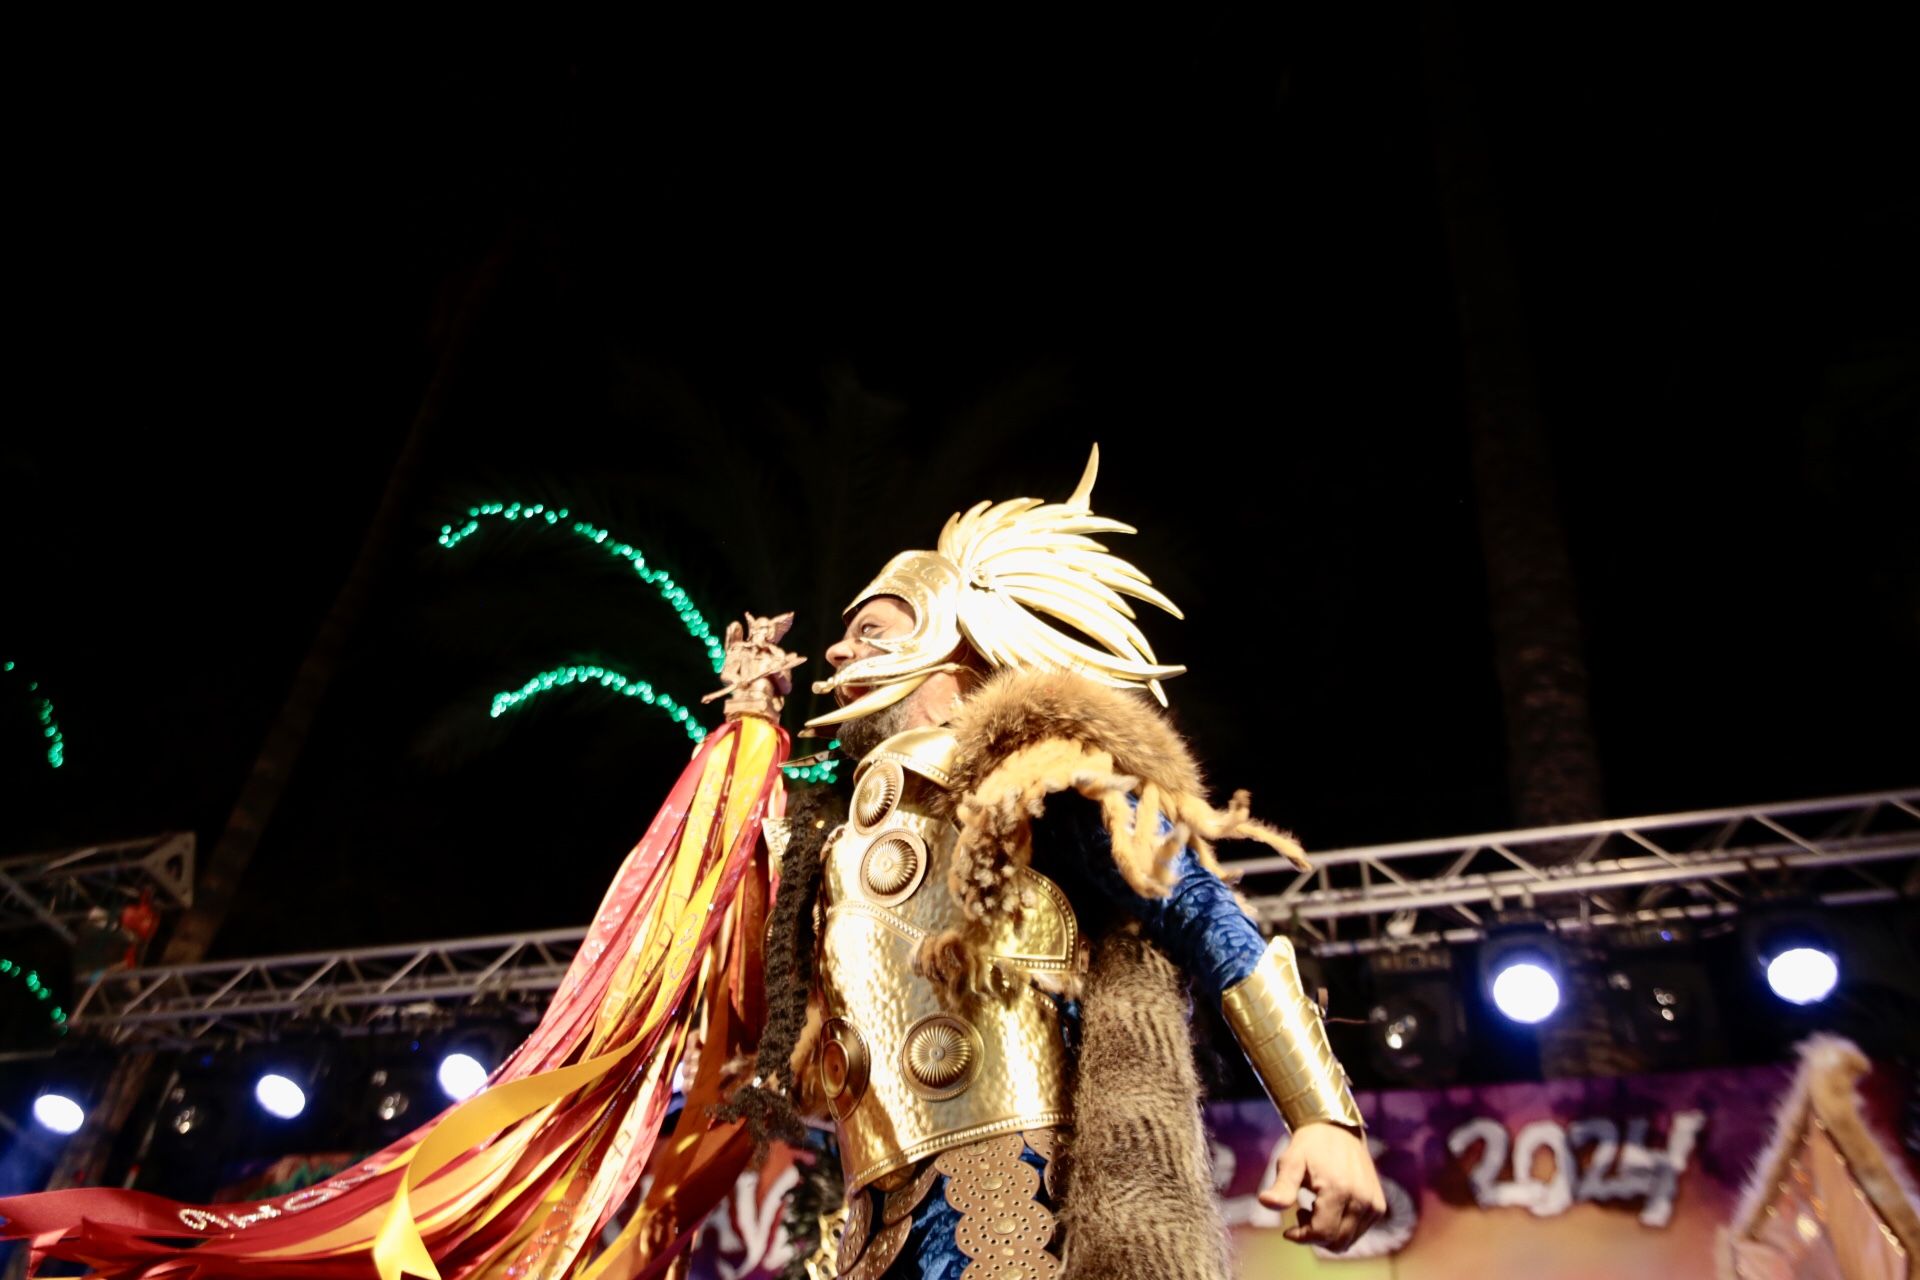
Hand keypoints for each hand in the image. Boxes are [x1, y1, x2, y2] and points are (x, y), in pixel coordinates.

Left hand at [1258, 1122, 1385, 1251]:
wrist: (1339, 1129)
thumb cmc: (1310, 1145)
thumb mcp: (1291, 1161)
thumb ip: (1281, 1186)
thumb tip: (1264, 1202)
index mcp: (1339, 1189)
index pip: (1323, 1233)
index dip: (1302, 1237)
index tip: (1288, 1229)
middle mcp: (1361, 1199)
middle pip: (1336, 1243)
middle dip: (1314, 1236)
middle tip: (1301, 1212)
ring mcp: (1373, 1204)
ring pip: (1347, 1241)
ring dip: (1327, 1234)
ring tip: (1313, 1207)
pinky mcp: (1378, 1206)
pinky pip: (1357, 1233)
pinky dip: (1340, 1229)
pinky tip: (1328, 1207)